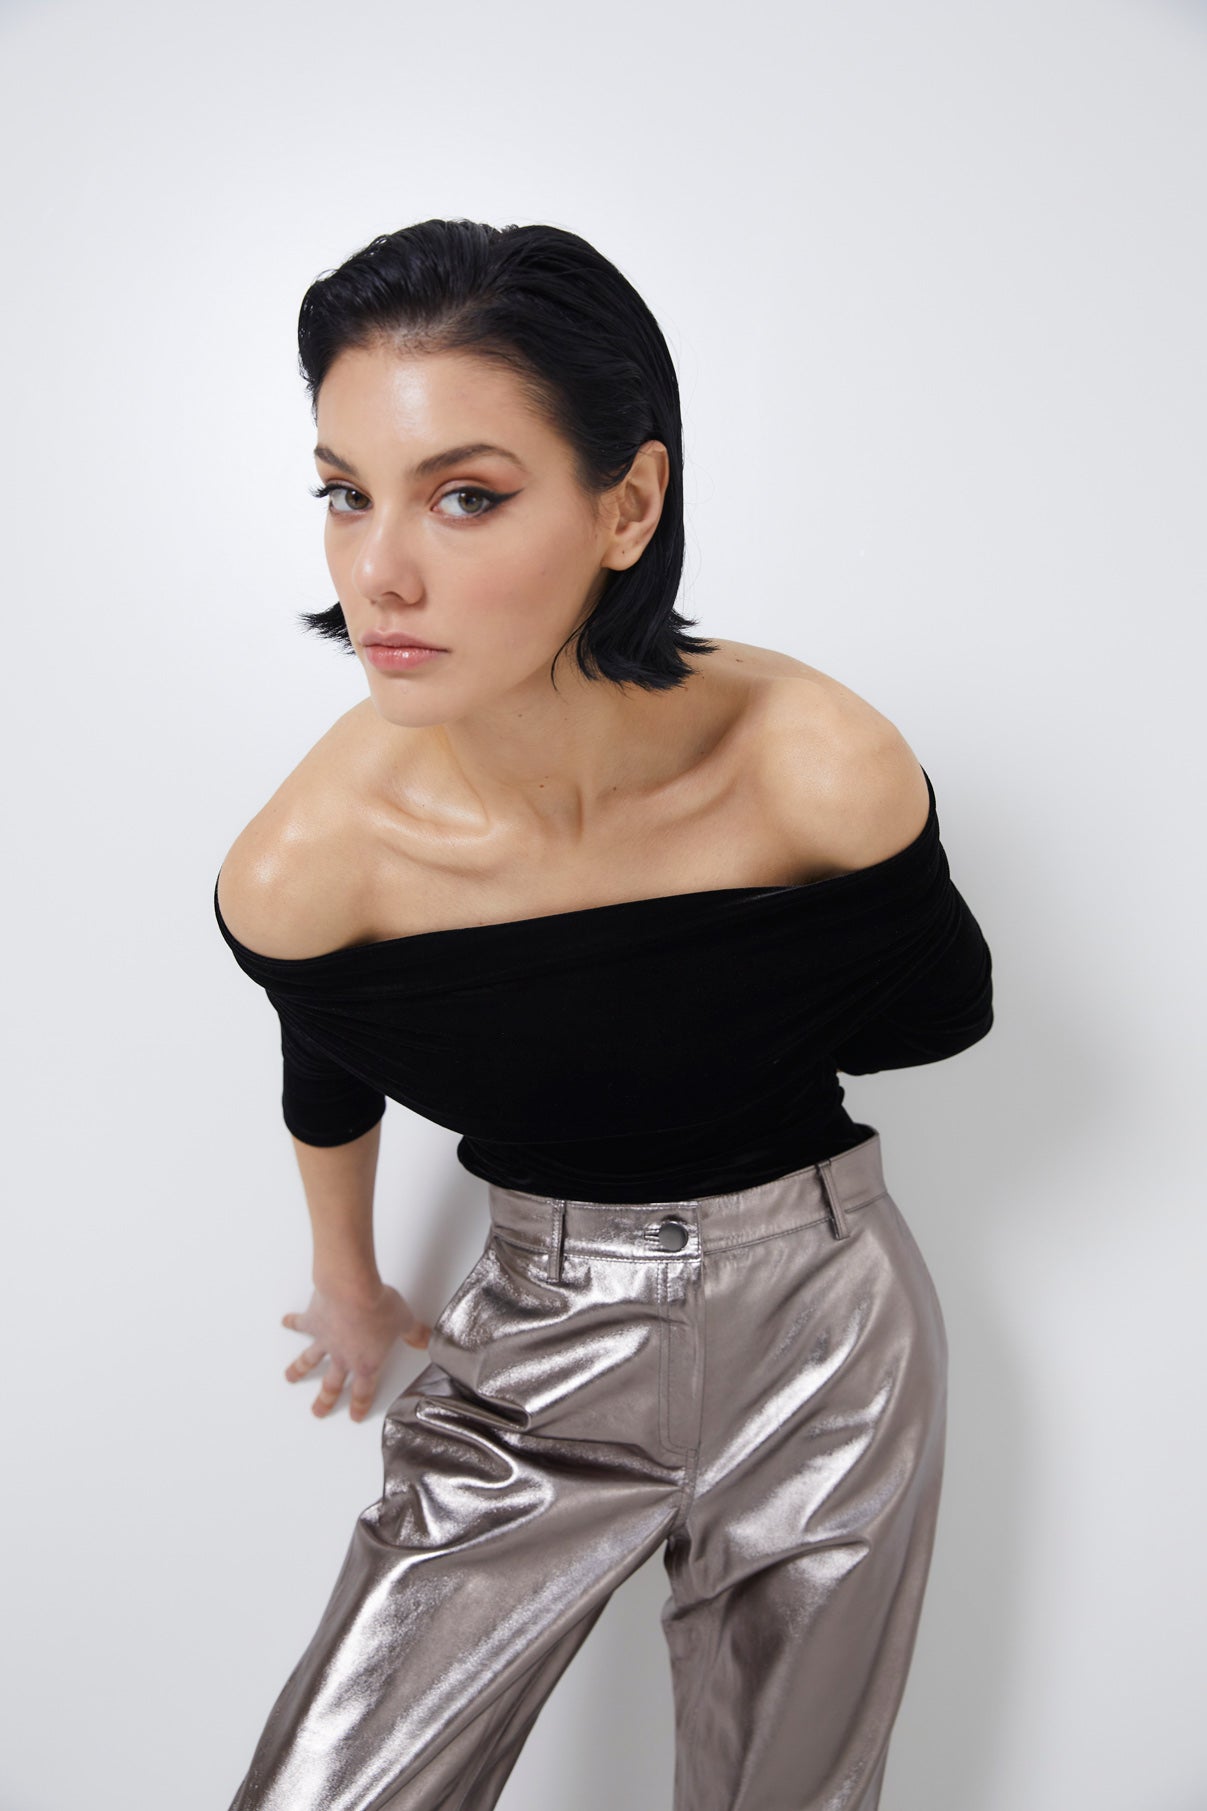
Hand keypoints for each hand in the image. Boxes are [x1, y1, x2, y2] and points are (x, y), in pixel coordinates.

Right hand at [282, 1281, 431, 1421]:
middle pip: (332, 1384)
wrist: (352, 1291)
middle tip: (317, 1412)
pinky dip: (292, 1323)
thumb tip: (426, 1340)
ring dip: (299, 1370)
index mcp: (366, 1362)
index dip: (360, 1405)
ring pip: (309, 1361)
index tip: (354, 1416)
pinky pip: (301, 1324)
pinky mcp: (313, 1322)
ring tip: (290, 1378)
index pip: (364, 1391)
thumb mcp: (405, 1321)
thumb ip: (414, 1334)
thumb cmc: (378, 1307)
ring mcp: (325, 1340)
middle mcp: (342, 1356)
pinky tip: (286, 1322)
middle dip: (325, 1401)